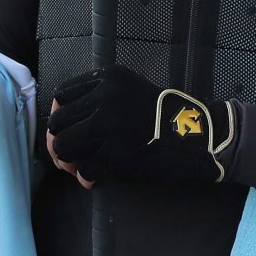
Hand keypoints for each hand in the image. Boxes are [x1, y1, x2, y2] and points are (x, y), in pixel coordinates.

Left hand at [45, 66, 232, 186]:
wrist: (197, 134)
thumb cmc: (165, 112)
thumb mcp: (130, 89)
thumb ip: (99, 98)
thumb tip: (63, 125)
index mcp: (107, 78)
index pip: (62, 95)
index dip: (61, 115)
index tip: (70, 127)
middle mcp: (103, 99)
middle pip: (58, 123)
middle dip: (61, 141)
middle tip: (71, 153)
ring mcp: (107, 127)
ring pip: (64, 147)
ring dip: (69, 160)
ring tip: (81, 166)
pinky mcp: (114, 155)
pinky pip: (84, 169)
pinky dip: (87, 177)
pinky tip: (96, 177)